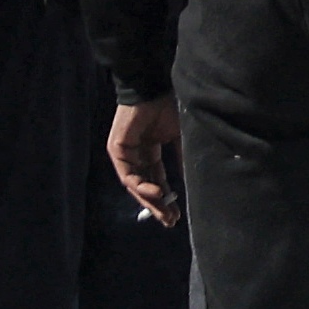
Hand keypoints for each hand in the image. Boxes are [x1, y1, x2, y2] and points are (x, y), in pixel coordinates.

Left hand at [105, 97, 180, 224]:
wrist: (154, 87)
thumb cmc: (169, 107)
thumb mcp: (179, 137)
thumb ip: (181, 159)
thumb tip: (191, 182)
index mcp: (151, 151)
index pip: (158, 179)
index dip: (168, 197)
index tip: (178, 214)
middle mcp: (136, 155)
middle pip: (146, 186)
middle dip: (158, 205)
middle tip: (170, 221)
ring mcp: (125, 154)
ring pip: (136, 184)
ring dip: (150, 200)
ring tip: (165, 212)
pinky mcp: (117, 150)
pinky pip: (127, 174)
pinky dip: (141, 185)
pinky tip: (156, 192)